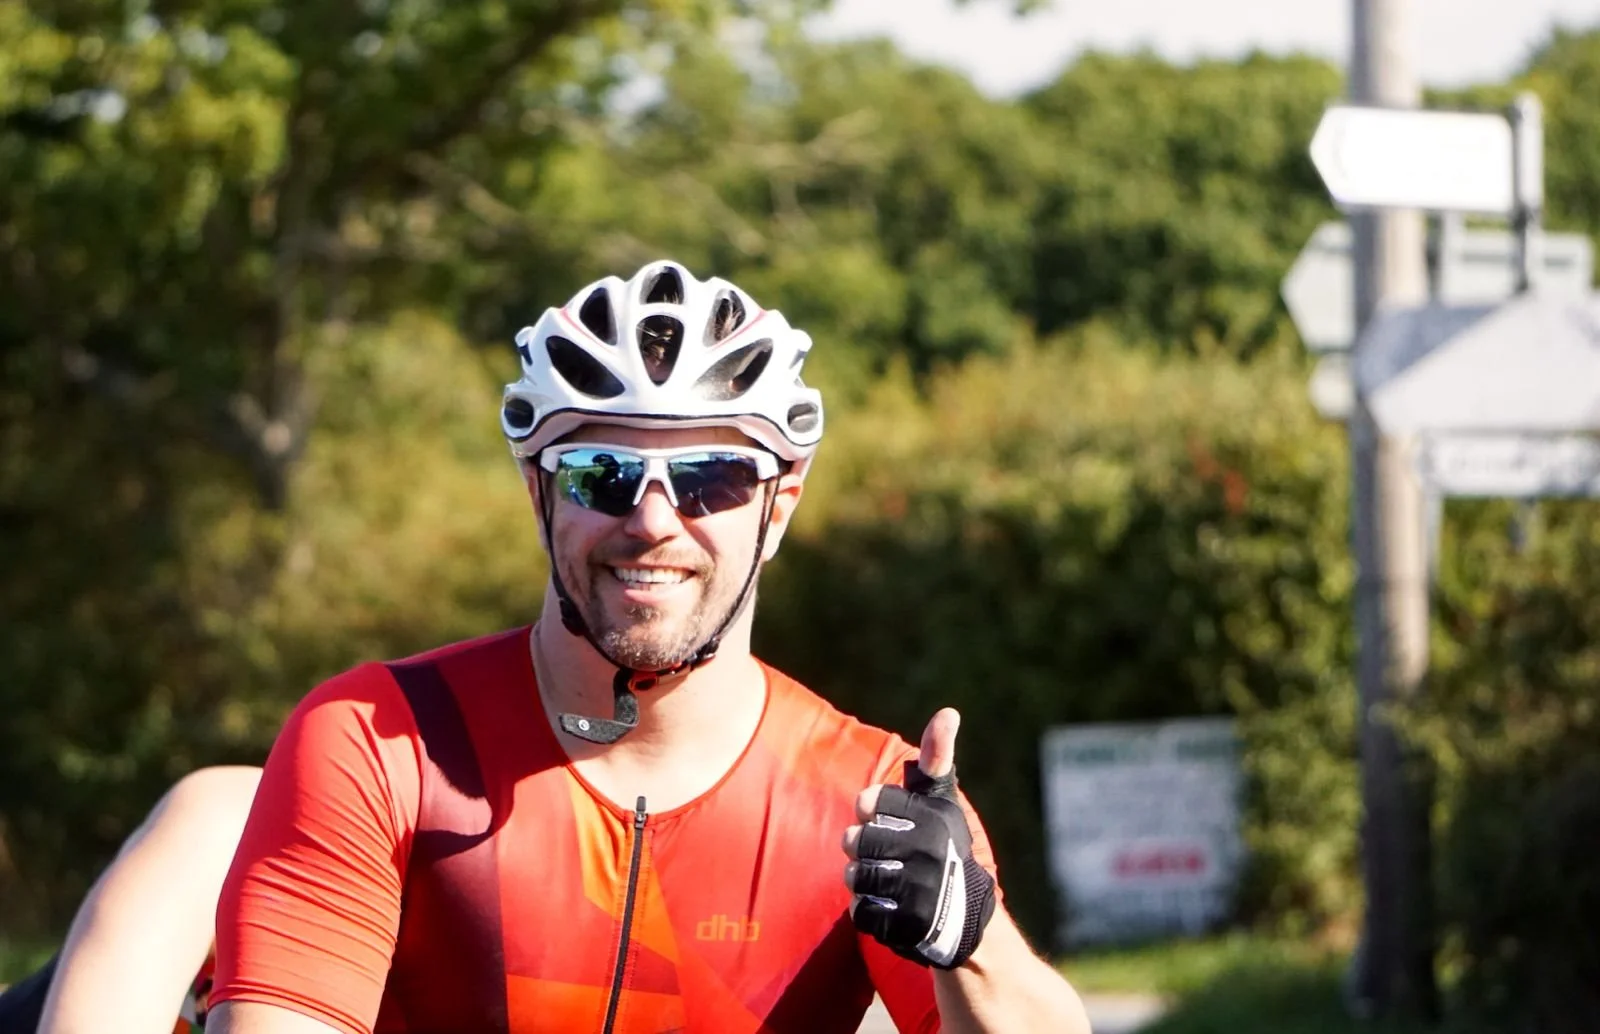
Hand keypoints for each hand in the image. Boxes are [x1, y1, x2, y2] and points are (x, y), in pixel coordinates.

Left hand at [842, 708, 995, 968]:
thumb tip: (948, 712)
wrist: (966, 917)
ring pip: (854, 876)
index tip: (882, 817)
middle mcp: (929, 852)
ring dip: (862, 879)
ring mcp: (919, 892)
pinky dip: (867, 911)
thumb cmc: (944, 847)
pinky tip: (888, 906)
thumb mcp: (942, 801)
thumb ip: (936, 758)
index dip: (870, 810)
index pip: (869, 800)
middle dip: (861, 847)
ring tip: (884, 879)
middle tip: (882, 853)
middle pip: (854, 840)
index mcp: (933, 816)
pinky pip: (860, 913)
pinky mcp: (908, 927)